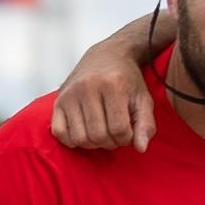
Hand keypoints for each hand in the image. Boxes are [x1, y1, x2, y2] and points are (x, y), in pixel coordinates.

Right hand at [50, 17, 162, 152]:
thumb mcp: (143, 99)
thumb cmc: (128, 80)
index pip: (119, 129)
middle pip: (98, 136)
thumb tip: (141, 148)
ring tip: (102, 133)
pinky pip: (59, 132)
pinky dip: (72, 140)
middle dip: (111, 142)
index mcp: (112, 85)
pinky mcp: (58, 100)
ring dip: (93, 144)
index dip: (126, 138)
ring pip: (80, 138)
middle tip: (115, 133)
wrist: (107, 55)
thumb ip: (146, 124)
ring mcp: (70, 94)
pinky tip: (84, 132)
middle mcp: (88, 87)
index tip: (129, 132)